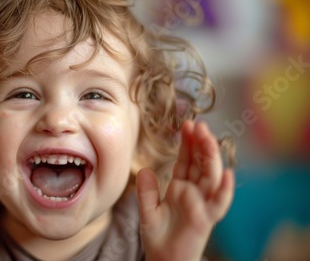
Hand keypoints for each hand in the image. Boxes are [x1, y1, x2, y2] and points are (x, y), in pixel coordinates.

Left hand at [136, 121, 234, 260]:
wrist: (164, 260)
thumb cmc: (158, 236)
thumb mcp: (147, 211)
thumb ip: (146, 191)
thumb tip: (144, 169)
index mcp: (180, 187)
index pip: (186, 160)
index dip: (187, 143)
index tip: (187, 124)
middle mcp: (194, 192)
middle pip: (200, 163)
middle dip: (200, 144)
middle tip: (198, 125)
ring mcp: (202, 204)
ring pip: (211, 176)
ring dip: (211, 157)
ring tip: (208, 138)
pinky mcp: (207, 219)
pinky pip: (219, 203)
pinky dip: (225, 190)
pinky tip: (228, 173)